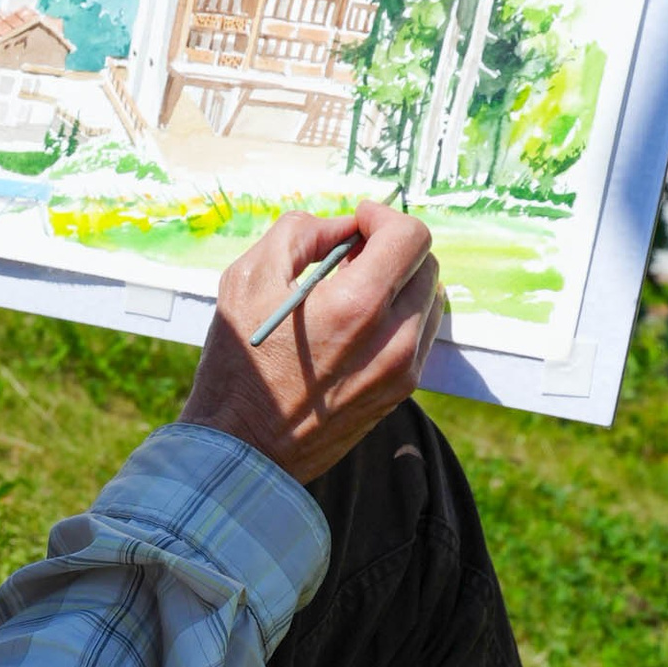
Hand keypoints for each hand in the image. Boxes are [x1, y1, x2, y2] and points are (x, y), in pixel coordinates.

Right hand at [180, 200, 443, 485]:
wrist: (244, 449)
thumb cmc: (239, 365)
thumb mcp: (247, 280)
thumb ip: (300, 234)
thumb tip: (342, 227)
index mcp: (357, 305)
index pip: (411, 236)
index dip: (383, 217)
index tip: (357, 222)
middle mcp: (393, 338)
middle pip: (426, 264)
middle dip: (391, 248)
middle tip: (350, 255)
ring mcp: (402, 370)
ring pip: (429, 300)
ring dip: (399, 283)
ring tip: (352, 291)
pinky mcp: (400, 392)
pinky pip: (420, 336)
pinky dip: (399, 316)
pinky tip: (357, 326)